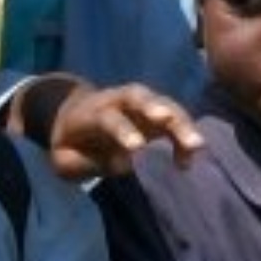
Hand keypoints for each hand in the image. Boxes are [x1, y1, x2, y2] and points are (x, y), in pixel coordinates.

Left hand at [47, 83, 205, 181]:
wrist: (73, 118)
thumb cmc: (70, 144)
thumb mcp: (64, 160)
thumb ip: (86, 164)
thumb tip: (124, 164)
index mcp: (90, 112)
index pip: (107, 116)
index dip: (122, 129)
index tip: (136, 148)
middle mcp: (116, 100)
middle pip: (138, 96)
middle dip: (154, 106)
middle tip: (168, 119)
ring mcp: (138, 103)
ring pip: (162, 102)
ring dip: (181, 121)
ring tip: (197, 145)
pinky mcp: (154, 112)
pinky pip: (174, 117)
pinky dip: (184, 135)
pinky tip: (187, 162)